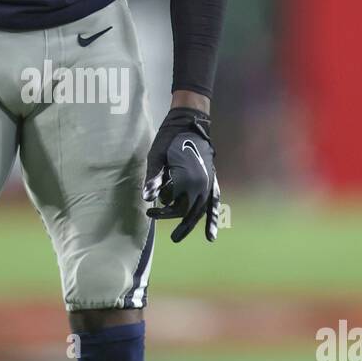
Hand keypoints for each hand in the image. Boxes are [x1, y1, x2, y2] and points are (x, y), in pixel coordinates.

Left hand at [142, 107, 220, 242]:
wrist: (189, 123)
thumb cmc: (169, 139)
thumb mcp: (156, 157)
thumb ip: (153, 178)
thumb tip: (147, 198)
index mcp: (187, 180)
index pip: (174, 207)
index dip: (162, 212)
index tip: (149, 210)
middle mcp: (201, 184)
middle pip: (188, 211)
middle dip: (177, 222)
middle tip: (171, 236)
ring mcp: (209, 182)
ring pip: (202, 210)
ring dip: (194, 224)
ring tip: (184, 237)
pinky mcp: (212, 179)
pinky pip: (214, 202)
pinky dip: (212, 217)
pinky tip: (211, 233)